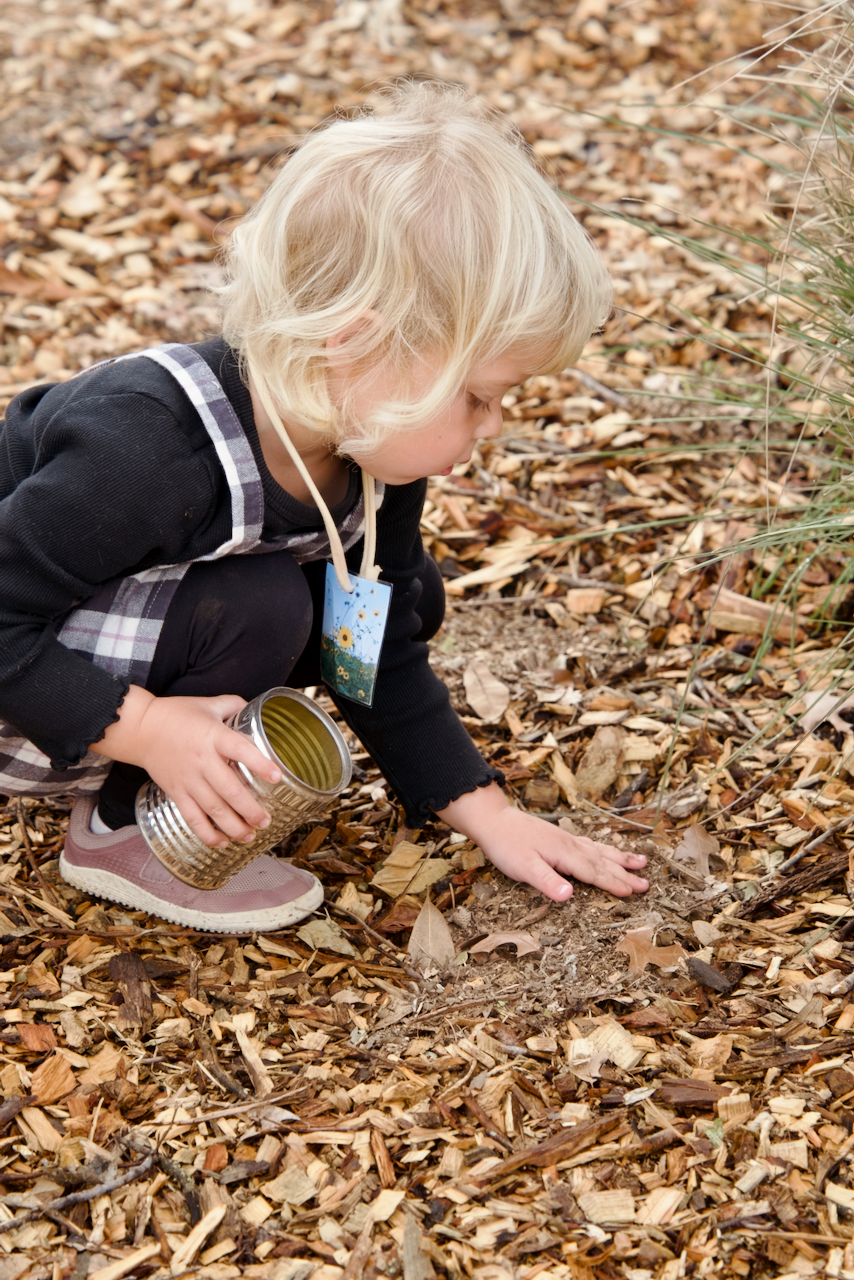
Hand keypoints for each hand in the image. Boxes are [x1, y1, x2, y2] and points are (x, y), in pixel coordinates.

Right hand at [91, 687, 281, 846]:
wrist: (140, 728)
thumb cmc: (176, 714)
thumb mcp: (208, 704)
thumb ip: (233, 705)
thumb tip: (255, 709)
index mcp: (214, 736)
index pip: (240, 750)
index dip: (259, 763)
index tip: (277, 777)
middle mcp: (203, 760)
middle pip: (229, 790)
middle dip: (250, 810)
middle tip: (266, 821)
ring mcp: (189, 779)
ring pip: (213, 809)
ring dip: (234, 826)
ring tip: (250, 836)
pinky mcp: (176, 792)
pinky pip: (193, 818)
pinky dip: (207, 833)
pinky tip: (221, 842)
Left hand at [435, 783, 647, 902]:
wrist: (494, 821)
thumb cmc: (507, 846)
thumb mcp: (524, 868)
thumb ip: (547, 882)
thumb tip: (570, 897)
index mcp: (564, 854)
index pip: (594, 873)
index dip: (613, 883)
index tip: (633, 892)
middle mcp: (570, 846)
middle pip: (603, 862)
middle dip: (625, 874)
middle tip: (646, 884)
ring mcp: (566, 840)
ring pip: (599, 851)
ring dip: (620, 858)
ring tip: (641, 861)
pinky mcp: (560, 838)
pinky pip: (590, 844)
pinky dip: (604, 849)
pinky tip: (608, 851)